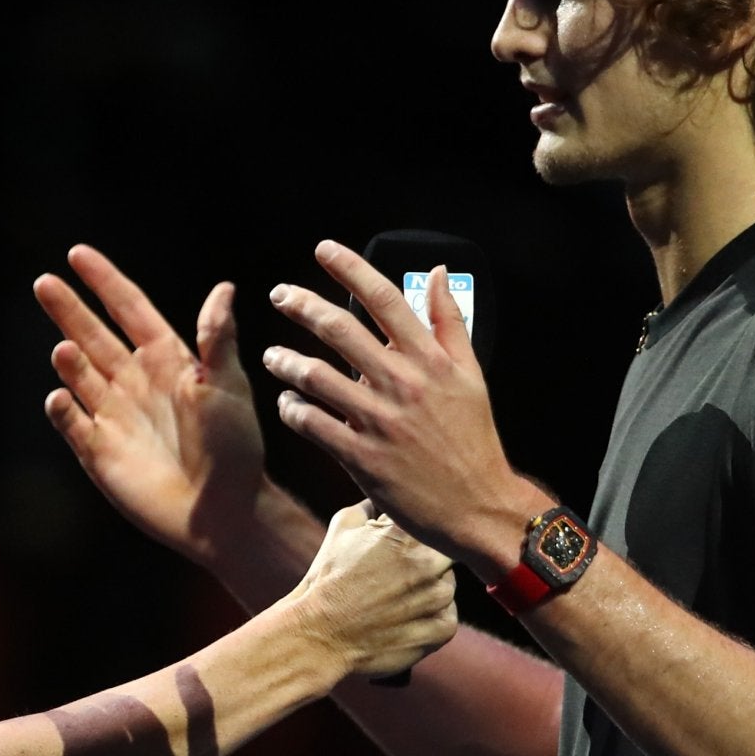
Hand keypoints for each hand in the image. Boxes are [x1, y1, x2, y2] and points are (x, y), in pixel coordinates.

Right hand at [34, 245, 267, 563]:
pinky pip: (70, 422)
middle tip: (43, 282)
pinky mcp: (99, 453)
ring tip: (65, 347)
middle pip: (93, 335)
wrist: (224, 514)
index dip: (104, 281)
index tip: (77, 253)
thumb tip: (223, 288)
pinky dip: (61, 407)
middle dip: (69, 309)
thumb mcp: (229, 387)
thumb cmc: (235, 449)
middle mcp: (135, 383)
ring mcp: (114, 417)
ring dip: (69, 359)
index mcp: (167, 361)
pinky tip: (60, 394)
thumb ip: (216, 340)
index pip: (129, 310)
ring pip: (79, 375)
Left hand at [262, 241, 530, 568]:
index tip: (324, 250)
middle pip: (340, 329)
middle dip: (302, 305)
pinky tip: (288, 403)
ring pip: (317, 376)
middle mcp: (403, 383)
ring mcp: (380, 420)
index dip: (350, 268)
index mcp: (430, 359)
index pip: (385, 299)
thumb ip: (449, 322)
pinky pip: (312, 423)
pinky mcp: (362, 456)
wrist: (479, 506)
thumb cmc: (474, 440)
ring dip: (287, 361)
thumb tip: (438, 274)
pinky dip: (294, 409)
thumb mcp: (472, 375)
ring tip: (274, 356)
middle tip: (281, 295)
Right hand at [287, 501, 459, 678]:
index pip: (433, 522)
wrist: (319, 634)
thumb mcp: (342, 529)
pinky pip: (448, 617)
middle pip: (449, 553)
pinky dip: (431, 619)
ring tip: (396, 601)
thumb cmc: (327, 580)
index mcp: (406, 533)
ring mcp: (437, 597)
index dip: (419, 533)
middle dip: (430, 560)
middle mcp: (428, 563)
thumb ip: (371, 506)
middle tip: (402, 575)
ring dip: (430, 590)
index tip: (404, 545)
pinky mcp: (442, 629)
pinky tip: (402, 621)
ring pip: (448, 586)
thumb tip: (385, 498)